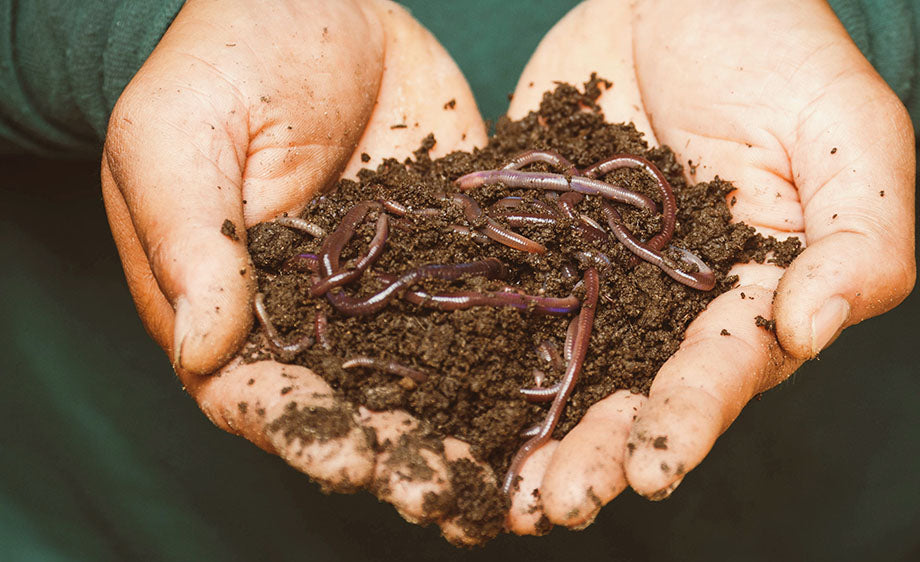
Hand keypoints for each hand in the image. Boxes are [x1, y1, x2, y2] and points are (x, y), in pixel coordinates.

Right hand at [101, 0, 493, 543]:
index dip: (307, 434)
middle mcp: (321, 319)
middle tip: (452, 495)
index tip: (352, 459)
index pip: (264, 395)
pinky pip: (489, 310)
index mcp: (238, 308)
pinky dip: (521, 355)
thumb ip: (191, 241)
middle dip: (404, 456)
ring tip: (520, 477)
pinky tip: (564, 391)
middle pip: (360, 408)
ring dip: (472, 432)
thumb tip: (205, 349)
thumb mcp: (179, 137)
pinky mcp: (455, 254)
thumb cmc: (223, 61)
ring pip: (434, 378)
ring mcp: (394, 292)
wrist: (316, 0)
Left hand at [503, 0, 915, 531]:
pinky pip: (503, 303)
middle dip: (600, 453)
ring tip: (501, 489)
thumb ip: (858, 238)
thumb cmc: (780, 50)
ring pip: (564, 371)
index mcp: (751, 295)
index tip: (653, 467)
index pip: (724, 370)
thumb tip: (810, 332)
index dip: (690, 419)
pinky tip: (436, 400)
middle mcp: (670, 308)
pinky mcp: (536, 246)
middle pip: (635, 394)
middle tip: (557, 503)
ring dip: (533, 433)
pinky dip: (471, 354)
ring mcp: (597, 280)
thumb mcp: (846, 133)